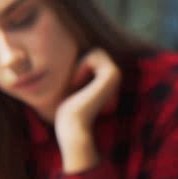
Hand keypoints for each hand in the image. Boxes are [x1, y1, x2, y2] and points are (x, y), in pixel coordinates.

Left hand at [54, 48, 121, 172]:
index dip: (80, 66)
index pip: (94, 56)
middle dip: (81, 63)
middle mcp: (118, 78)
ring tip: (76, 86)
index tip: (74, 87)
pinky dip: (80, 68)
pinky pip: (94, 55)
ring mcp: (118, 76)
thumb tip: (59, 59)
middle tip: (75, 85)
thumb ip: (74, 75)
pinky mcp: (113, 75)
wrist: (72, 127)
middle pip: (97, 51)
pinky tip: (76, 85)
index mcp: (111, 82)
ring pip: (97, 52)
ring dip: (80, 66)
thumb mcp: (69, 89)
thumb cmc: (67, 111)